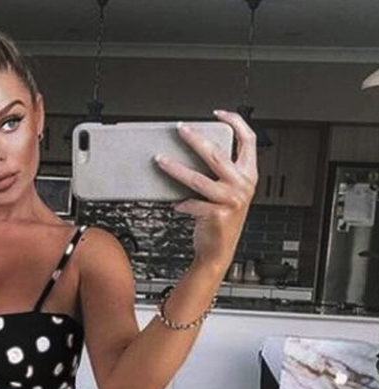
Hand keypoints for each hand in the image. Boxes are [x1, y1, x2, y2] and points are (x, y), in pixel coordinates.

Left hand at [155, 109, 257, 272]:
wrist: (219, 251)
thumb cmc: (220, 220)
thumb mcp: (229, 192)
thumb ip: (223, 173)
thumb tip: (196, 150)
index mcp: (250, 174)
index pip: (248, 139)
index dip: (234, 122)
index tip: (217, 114)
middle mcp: (243, 185)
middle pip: (217, 153)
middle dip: (195, 138)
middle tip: (179, 129)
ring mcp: (231, 200)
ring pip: (198, 178)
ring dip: (175, 168)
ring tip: (160, 160)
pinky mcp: (218, 214)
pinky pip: (193, 203)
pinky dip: (182, 203)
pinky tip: (176, 204)